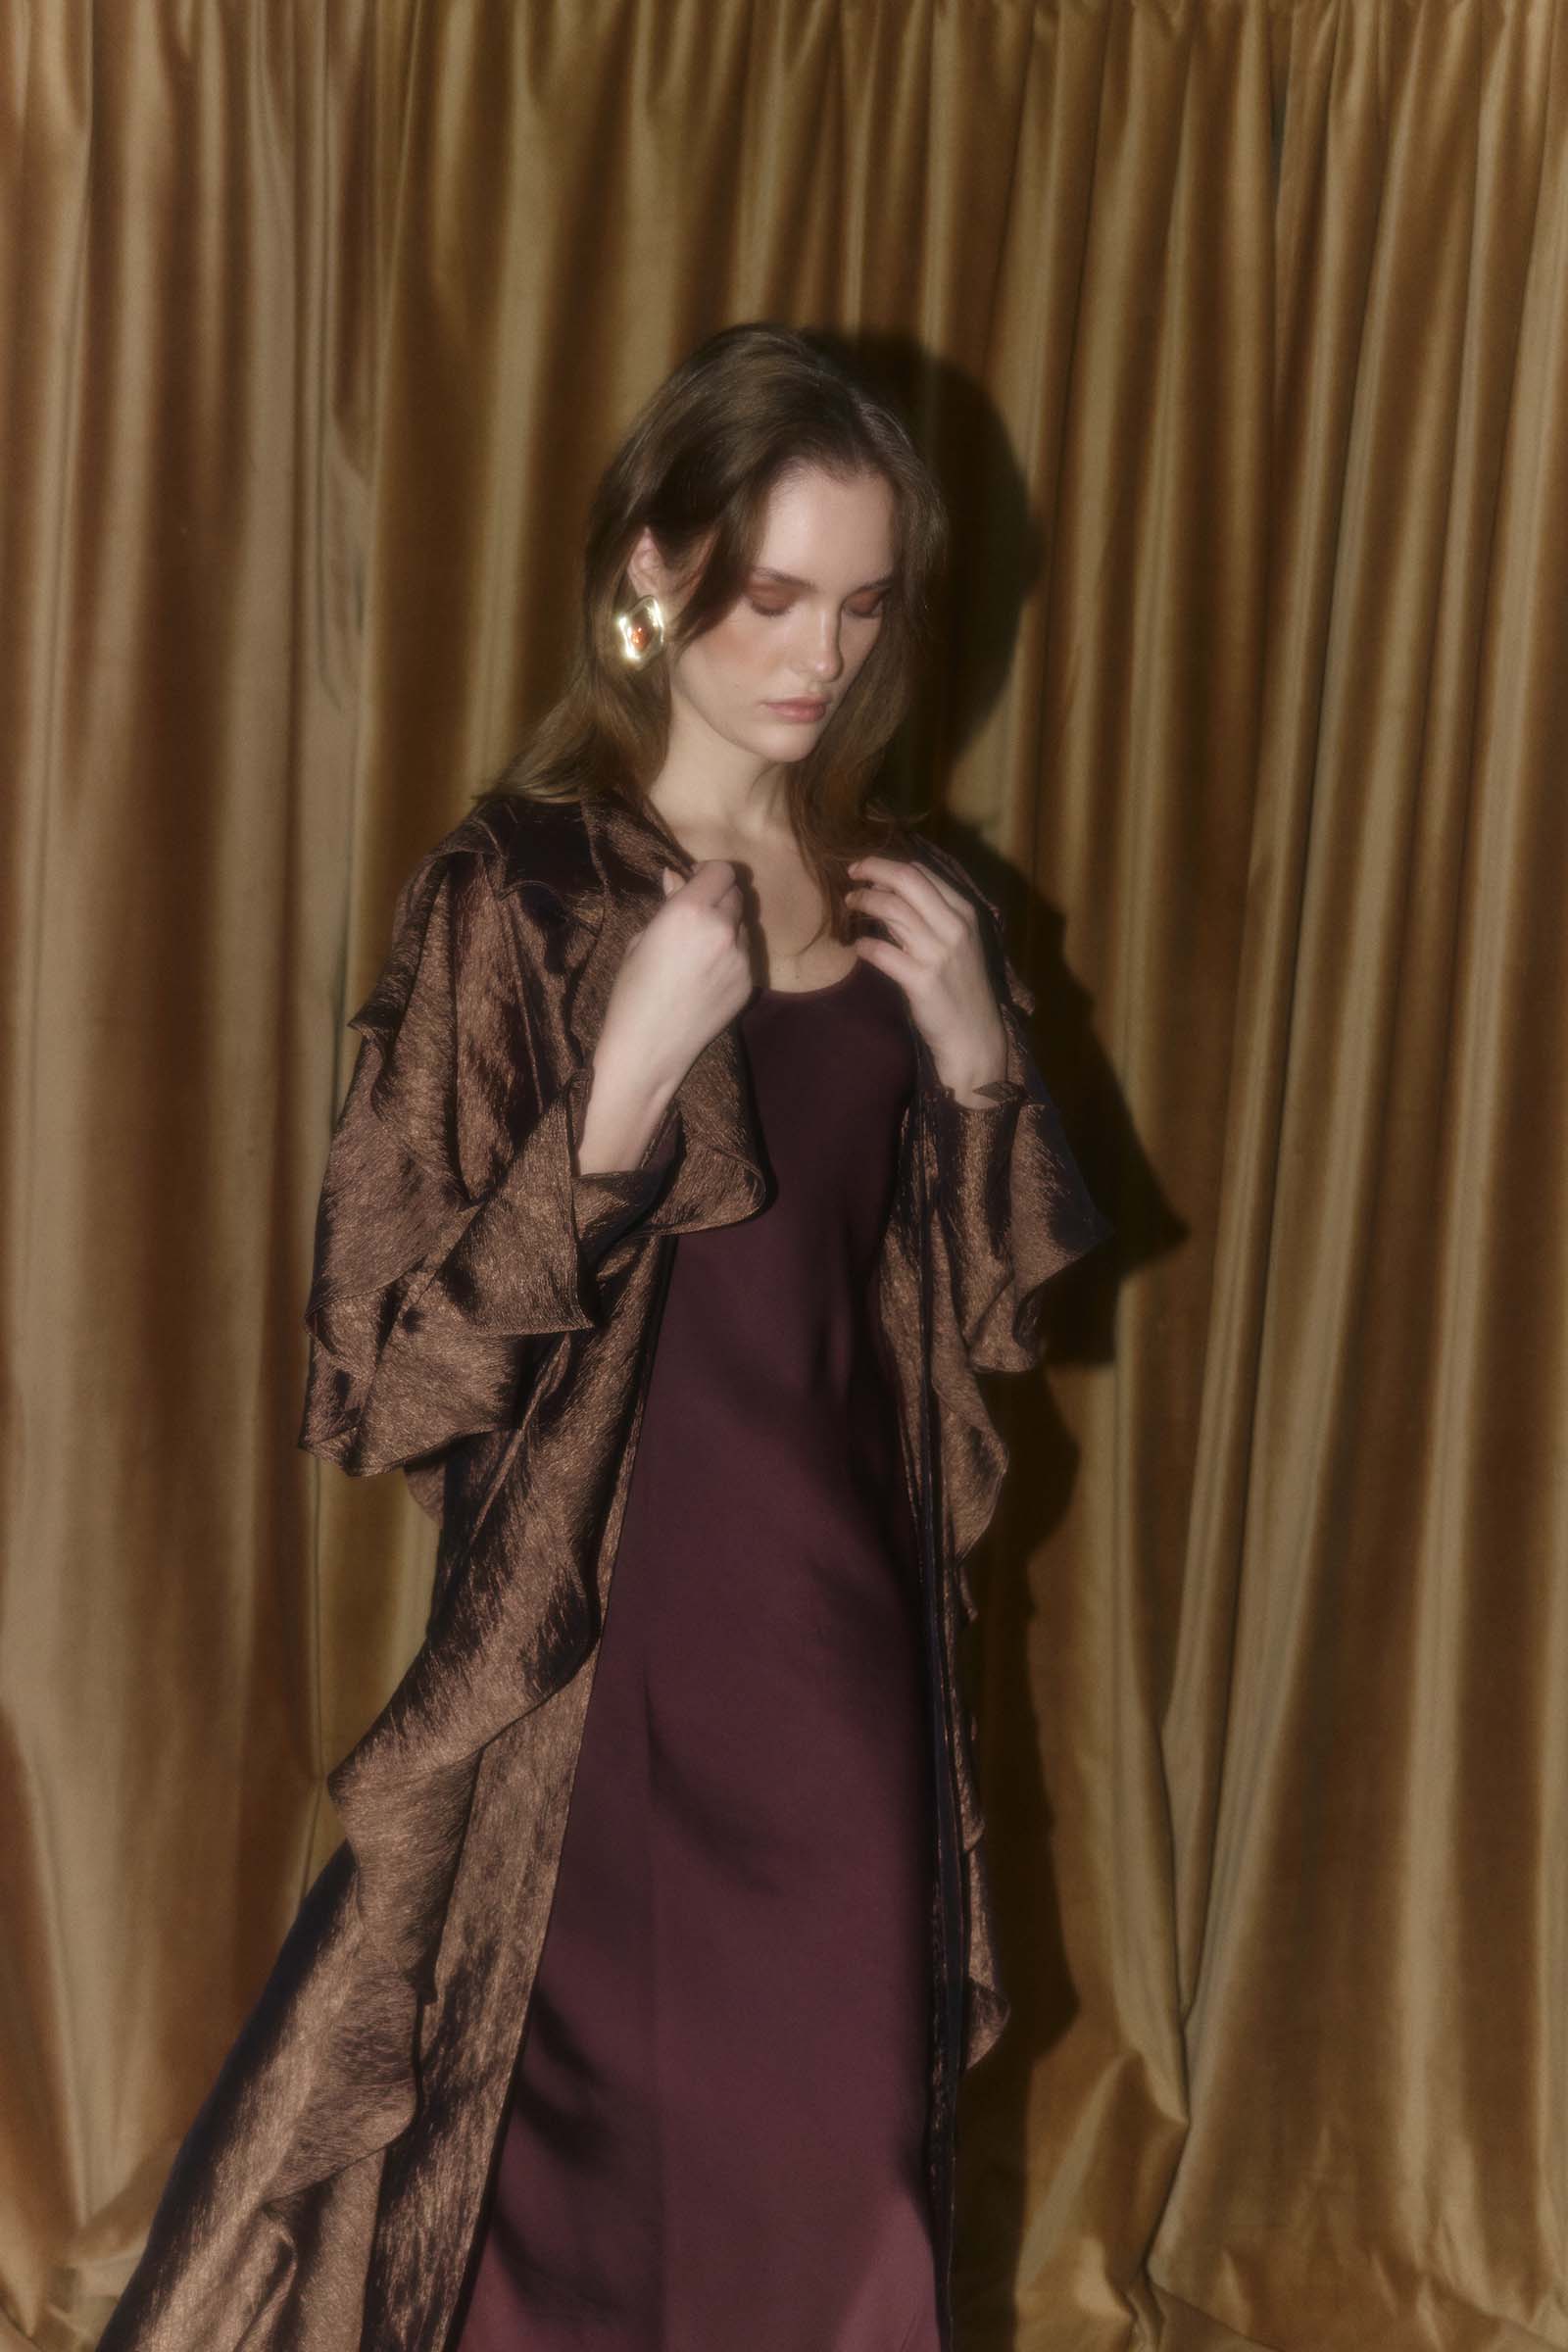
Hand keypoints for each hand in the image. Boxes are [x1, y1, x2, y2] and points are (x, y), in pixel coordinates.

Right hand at [596, 859, 754, 1099]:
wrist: (648, 1048)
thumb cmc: (632, 992)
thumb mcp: (641, 939)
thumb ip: (668, 905)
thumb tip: (677, 878)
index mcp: (690, 911)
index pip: (722, 870)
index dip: (708, 873)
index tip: (694, 882)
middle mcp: (723, 928)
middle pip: (737, 893)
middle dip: (719, 897)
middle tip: (697, 915)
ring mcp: (742, 957)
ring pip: (744, 924)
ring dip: (728, 926)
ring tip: (701, 950)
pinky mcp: (750, 982)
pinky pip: (746, 954)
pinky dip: (732, 955)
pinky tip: (708, 975)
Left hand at [845, 855, 1008, 1102]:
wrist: (974, 1036)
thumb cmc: (961, 988)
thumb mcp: (957, 944)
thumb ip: (931, 916)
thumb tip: (889, 891)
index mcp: (965, 913)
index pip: (922, 873)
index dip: (888, 866)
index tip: (867, 871)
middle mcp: (954, 927)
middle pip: (906, 880)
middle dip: (872, 870)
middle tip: (850, 873)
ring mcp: (938, 953)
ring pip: (892, 909)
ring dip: (863, 902)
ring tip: (849, 904)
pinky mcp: (922, 981)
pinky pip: (882, 952)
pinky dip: (864, 945)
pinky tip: (857, 946)